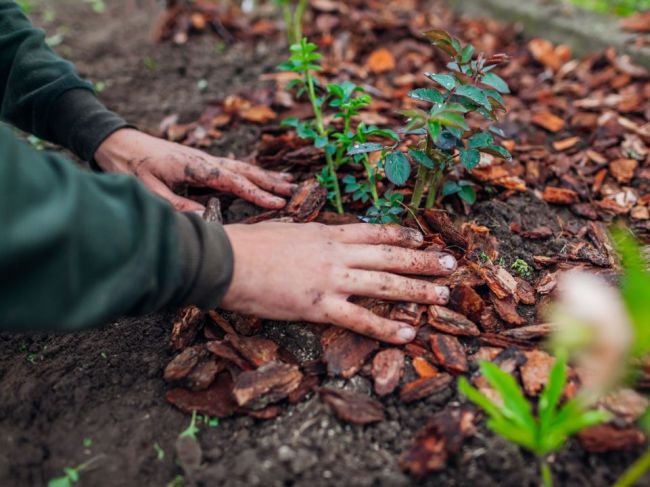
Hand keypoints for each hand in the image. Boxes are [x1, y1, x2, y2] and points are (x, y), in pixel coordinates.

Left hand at [94, 128, 295, 211]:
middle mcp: (206, 161)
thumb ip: (177, 205)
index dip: (257, 194)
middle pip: (245, 171)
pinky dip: (250, 174)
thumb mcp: (150, 190)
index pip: (234, 182)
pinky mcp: (202, 163)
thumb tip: (206, 218)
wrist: (119, 143)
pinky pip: (233, 169)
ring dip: (265, 177)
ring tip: (288, 182)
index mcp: (197, 167)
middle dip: (271, 182)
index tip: (278, 203)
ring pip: (242, 168)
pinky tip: (259, 178)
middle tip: (295, 190)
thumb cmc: (132, 166)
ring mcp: (206, 160)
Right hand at [221, 222, 456, 343]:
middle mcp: (337, 254)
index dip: (401, 233)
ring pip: (385, 284)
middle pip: (390, 255)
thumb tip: (321, 239)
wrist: (227, 259)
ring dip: (418, 289)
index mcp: (327, 234)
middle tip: (451, 263)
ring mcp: (331, 280)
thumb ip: (310, 237)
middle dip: (423, 259)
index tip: (421, 236)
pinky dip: (387, 328)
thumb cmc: (249, 244)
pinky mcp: (319, 306)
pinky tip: (410, 333)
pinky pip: (360, 319)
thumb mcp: (286, 230)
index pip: (374, 232)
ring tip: (444, 294)